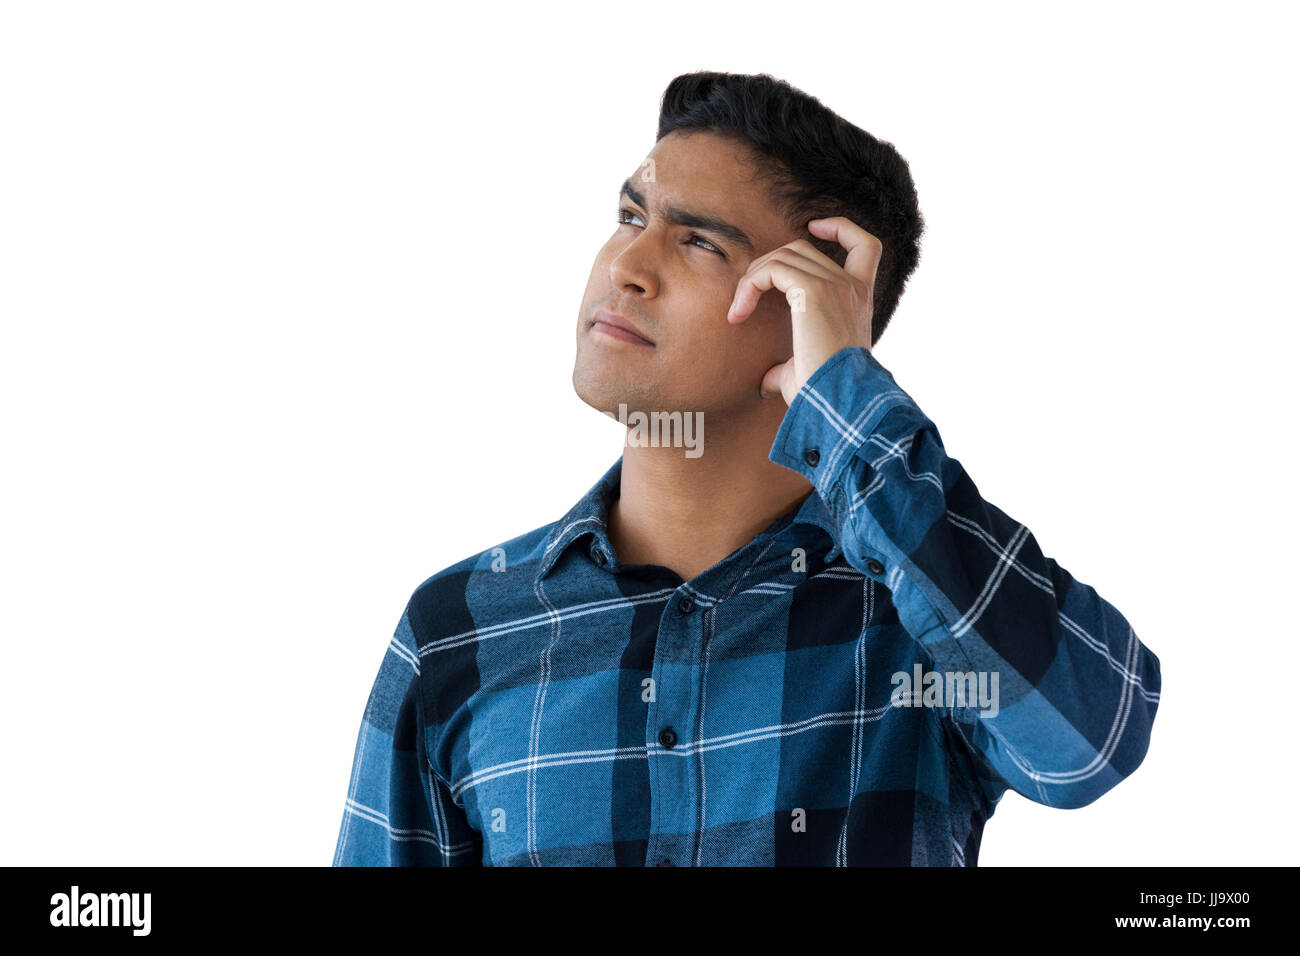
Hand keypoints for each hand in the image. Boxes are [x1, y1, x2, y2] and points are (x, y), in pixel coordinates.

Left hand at [726, 217, 882, 404]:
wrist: (837, 404)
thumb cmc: (825, 395)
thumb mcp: (808, 373)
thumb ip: (787, 369)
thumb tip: (766, 382)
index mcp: (860, 300)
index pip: (865, 245)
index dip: (840, 226)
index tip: (814, 227)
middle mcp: (852, 287)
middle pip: (802, 249)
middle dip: (767, 266)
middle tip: (746, 300)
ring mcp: (835, 285)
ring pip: (783, 255)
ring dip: (753, 278)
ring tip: (739, 310)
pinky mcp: (812, 291)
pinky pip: (772, 270)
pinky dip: (749, 286)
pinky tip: (738, 314)